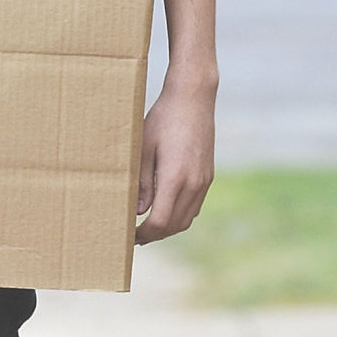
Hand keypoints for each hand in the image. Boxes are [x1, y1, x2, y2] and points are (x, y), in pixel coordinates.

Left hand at [135, 77, 215, 244]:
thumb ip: (142, 182)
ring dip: (167, 228)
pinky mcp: (208, 176)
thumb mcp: (143, 148)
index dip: (143, 234)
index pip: (160, 221)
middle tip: (134, 237)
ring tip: (147, 229)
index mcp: (176, 178)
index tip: (128, 236)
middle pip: (174, 225)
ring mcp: (204, 181)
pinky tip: (165, 212)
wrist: (193, 99)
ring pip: (187, 219)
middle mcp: (194, 184)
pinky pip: (194, 207)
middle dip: (154, 235)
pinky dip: (179, 216)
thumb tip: (139, 210)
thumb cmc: (163, 119)